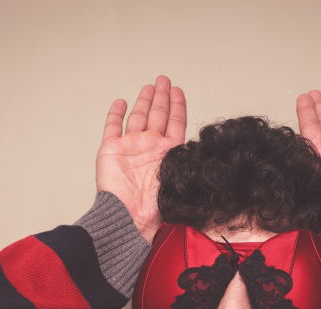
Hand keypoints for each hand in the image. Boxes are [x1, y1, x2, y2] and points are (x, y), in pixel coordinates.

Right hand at [96, 75, 186, 242]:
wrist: (128, 215)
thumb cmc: (153, 206)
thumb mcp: (180, 179)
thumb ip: (188, 162)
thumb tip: (209, 154)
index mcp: (167, 153)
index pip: (175, 123)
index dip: (177, 105)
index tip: (178, 90)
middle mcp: (149, 147)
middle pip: (157, 115)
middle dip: (161, 97)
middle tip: (164, 81)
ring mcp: (130, 147)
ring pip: (137, 117)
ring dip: (144, 101)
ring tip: (149, 87)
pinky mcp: (111, 150)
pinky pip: (113, 127)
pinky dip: (115, 114)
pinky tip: (121, 103)